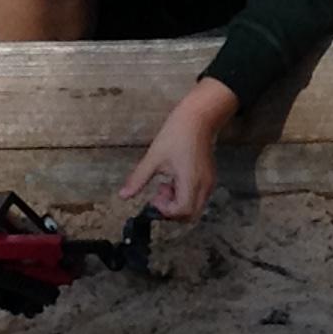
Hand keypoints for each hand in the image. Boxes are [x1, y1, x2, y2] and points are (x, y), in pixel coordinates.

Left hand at [121, 77, 237, 219]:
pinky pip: (198, 197)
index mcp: (190, 181)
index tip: (153, 198)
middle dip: (172, 211)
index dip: (166, 211)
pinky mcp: (209, 178)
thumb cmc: (176, 134)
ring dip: (178, 203)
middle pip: (191, 215)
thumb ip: (138, 179)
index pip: (182, 212)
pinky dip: (184, 196)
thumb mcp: (153, 157)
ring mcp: (208, 183)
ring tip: (165, 185)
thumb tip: (123, 195)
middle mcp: (203, 186)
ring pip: (195, 208)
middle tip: (158, 195)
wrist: (198, 118)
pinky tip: (174, 180)